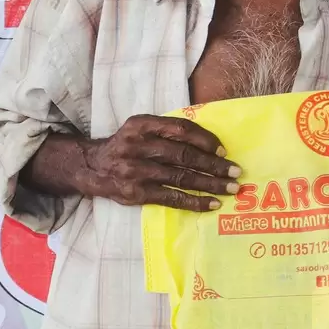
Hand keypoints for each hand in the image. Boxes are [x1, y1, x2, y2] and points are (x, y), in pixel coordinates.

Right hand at [79, 115, 239, 211]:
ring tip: (231, 188)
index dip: (205, 139)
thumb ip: (167, 131)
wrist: (92, 166)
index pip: (181, 129)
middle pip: (184, 155)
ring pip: (181, 177)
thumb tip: (210, 143)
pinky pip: (171, 197)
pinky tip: (212, 204)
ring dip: (210, 184)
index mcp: (141, 124)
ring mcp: (136, 170)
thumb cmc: (126, 146)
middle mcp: (138, 145)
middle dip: (214, 164)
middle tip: (236, 171)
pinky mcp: (136, 192)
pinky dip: (195, 201)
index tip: (223, 150)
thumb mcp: (140, 129)